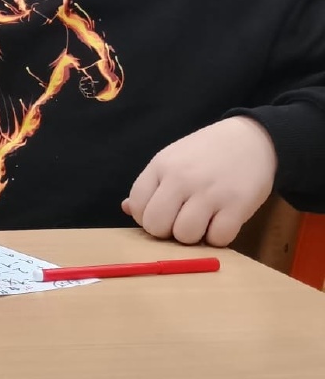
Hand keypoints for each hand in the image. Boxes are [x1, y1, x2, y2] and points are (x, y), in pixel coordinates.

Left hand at [123, 117, 276, 246]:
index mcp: (161, 166)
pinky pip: (218, 239)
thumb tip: (127, 210)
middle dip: (167, 232)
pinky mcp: (237, 205)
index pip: (137, 205)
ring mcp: (209, 192)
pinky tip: (222, 222)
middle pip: (156, 226)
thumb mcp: (172, 159)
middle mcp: (181, 178)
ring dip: (194, 237)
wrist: (252, 139)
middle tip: (181, 222)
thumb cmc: (206, 153)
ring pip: (185, 236)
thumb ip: (151, 185)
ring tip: (203, 221)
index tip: (163, 214)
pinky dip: (219, 238)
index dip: (146, 217)